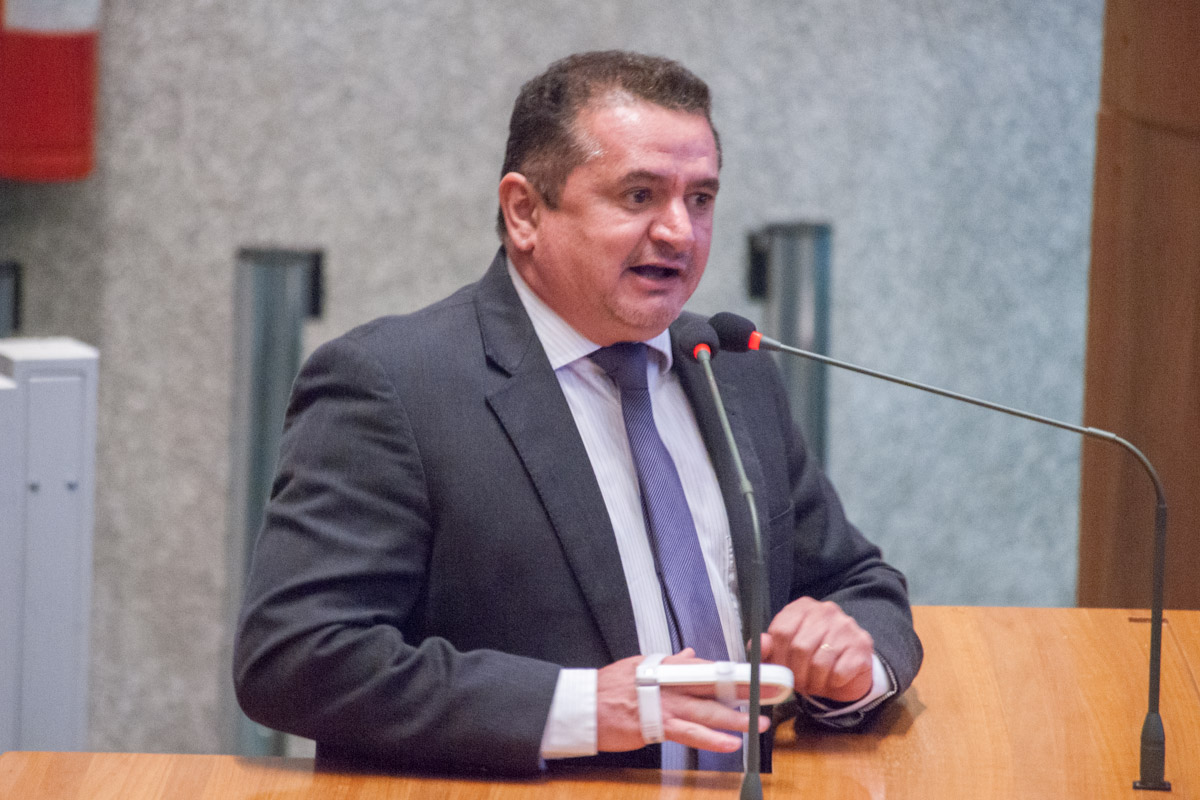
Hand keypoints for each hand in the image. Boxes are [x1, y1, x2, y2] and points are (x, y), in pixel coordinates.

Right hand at [595, 648, 770, 752]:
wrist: (586, 705)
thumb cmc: (610, 687)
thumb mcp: (640, 664)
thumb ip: (670, 662)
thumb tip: (690, 655)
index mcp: (668, 667)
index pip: (707, 667)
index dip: (733, 672)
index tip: (756, 675)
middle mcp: (671, 683)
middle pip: (715, 686)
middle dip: (744, 691)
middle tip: (768, 695)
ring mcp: (667, 706)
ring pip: (708, 710)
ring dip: (735, 718)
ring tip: (758, 723)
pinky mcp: (658, 727)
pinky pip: (691, 734)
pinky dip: (712, 739)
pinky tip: (730, 743)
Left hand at [760, 597, 873, 702]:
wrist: (846, 673)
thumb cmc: (810, 660)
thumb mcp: (785, 654)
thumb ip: (768, 649)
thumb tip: (760, 643)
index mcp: (802, 608)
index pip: (781, 630)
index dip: (777, 657)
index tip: (780, 671)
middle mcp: (825, 611)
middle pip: (799, 647)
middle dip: (796, 673)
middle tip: (798, 683)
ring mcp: (846, 626)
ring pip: (819, 661)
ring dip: (813, 681)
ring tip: (814, 684)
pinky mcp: (862, 645)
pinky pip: (839, 672)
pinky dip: (832, 683)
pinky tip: (832, 680)